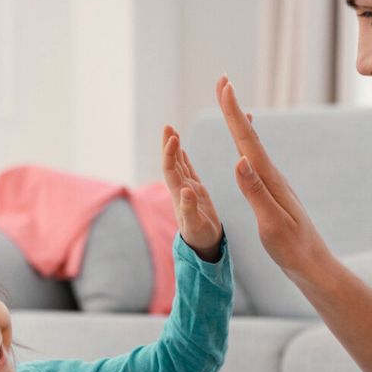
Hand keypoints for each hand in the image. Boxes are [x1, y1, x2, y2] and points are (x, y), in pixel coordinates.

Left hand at [162, 125, 222, 261]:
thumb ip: (189, 209)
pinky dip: (183, 157)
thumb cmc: (200, 237)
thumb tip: (185, 190)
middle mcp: (180, 190)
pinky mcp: (195, 191)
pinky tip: (181, 148)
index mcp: (179, 196)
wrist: (203, 245)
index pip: (171, 170)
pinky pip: (187, 170)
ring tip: (172, 130)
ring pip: (179, 164)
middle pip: (172, 163)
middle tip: (167, 126)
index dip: (170, 154)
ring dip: (174, 147)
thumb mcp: (196, 225)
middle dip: (169, 144)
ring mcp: (187, 189)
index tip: (173, 138)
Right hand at [214, 75, 331, 282]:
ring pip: (253, 147)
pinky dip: (248, 147)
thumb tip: (239, 160)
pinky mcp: (274, 195)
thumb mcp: (271, 223)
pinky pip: (256, 163)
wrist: (314, 266)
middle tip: (223, 82)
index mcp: (270, 181)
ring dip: (239, 125)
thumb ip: (255, 192)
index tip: (224, 86)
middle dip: (233, 109)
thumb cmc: (292, 249)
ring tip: (231, 105)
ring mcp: (275, 185)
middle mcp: (273, 177)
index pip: (247, 141)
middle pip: (249, 137)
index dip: (233, 112)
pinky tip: (247, 150)